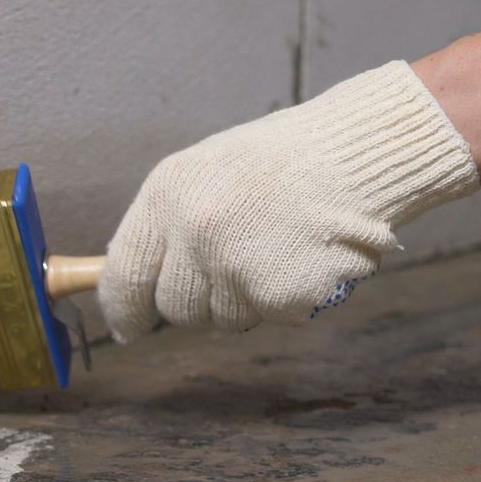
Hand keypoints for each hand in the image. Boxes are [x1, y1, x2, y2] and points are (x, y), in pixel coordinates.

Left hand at [98, 61, 478, 341]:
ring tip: (274, 249)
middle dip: (196, 301)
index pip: (125, 274)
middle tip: (233, 267)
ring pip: (221, 319)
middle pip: (173, 308)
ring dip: (243, 299)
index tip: (126, 328)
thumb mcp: (205, 173)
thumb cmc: (281, 163)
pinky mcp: (278, 296)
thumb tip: (135, 285)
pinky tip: (300, 259)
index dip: (123, 310)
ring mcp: (236, 268)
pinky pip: (266, 318)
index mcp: (168, 196)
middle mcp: (195, 233)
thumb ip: (167, 226)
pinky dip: (283, 299)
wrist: (357, 154)